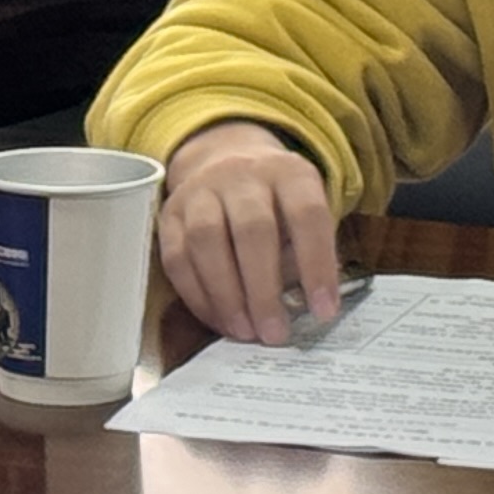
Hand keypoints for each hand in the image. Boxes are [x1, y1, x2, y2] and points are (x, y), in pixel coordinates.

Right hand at [159, 119, 343, 343]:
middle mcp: (243, 174)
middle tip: (274, 333)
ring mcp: (201, 190)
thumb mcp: (302, 215)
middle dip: (263, 289)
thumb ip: (303, 255)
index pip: (307, 215)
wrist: (226, 159)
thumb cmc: (276, 204)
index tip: (323, 311)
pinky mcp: (170, 212)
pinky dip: (196, 294)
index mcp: (289, 173)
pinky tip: (217, 319)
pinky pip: (176, 255)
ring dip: (225, 294)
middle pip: (252, 229)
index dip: (317, 265)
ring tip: (243, 331)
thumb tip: (300, 307)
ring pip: (206, 239)